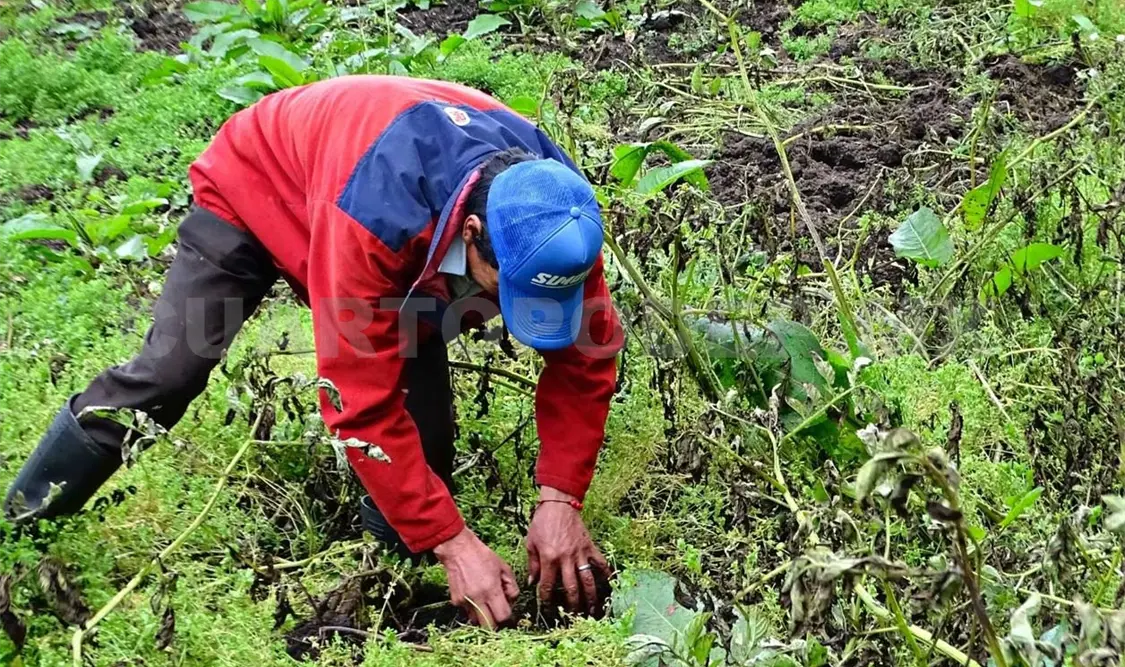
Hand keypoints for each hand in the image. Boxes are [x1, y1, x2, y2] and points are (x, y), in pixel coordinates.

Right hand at [433, 527, 518, 628]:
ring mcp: (465, 601)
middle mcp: (477, 599)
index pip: (503, 616)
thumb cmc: (483, 556)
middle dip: (495, 623)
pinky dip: (473, 608)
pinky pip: (467, 612)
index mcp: (491, 590)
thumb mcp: (503, 567)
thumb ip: (512, 586)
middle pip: (489, 626)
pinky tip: (475, 595)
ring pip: (477, 622)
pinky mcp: (455, 601)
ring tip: (485, 602)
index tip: (508, 612)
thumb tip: (512, 600)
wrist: (458, 550)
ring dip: (483, 617)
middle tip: (497, 613)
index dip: (508, 617)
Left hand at [526, 486, 610, 616]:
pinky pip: (600, 563)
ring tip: (591, 610)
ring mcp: (580, 553)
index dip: (546, 599)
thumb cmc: (542, 522)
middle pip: (570, 588)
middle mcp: (565, 558)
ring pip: (587, 580)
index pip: (547, 585)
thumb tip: (532, 582)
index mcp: (548, 558)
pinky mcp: (590, 547)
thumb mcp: (531, 543)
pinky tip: (609, 586)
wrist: (558, 504)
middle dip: (572, 605)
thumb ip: (532, 564)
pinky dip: (606, 574)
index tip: (547, 608)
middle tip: (573, 617)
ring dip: (589, 597)